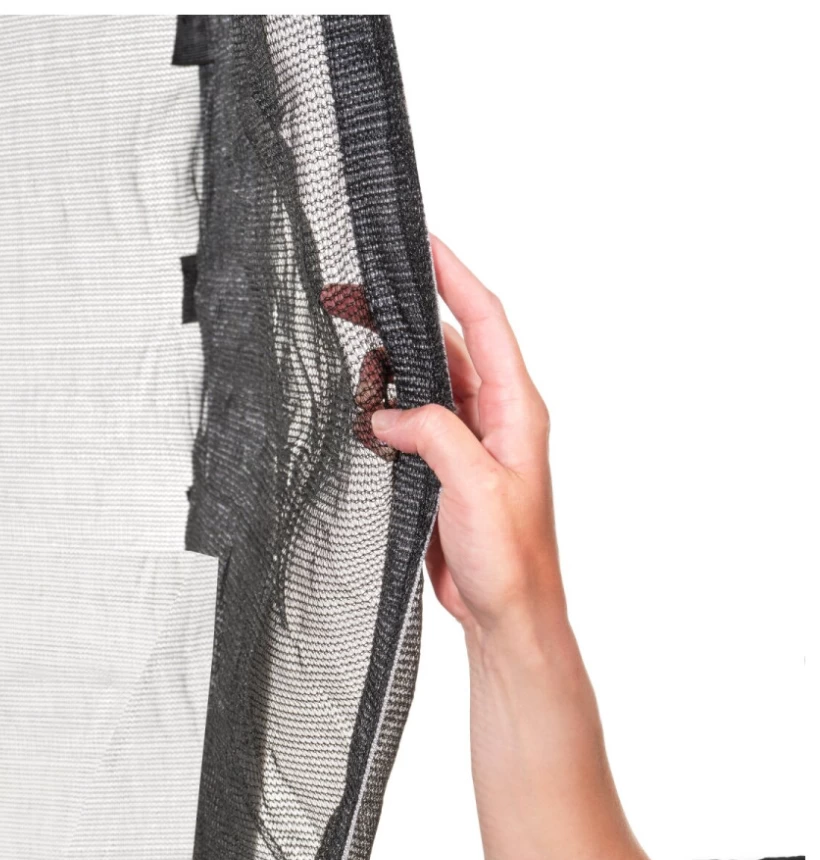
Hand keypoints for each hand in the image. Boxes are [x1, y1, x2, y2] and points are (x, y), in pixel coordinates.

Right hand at [372, 237, 561, 638]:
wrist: (506, 614)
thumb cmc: (510, 559)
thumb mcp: (477, 486)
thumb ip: (435, 435)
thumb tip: (389, 412)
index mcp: (515, 409)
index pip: (485, 322)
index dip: (454, 277)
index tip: (423, 243)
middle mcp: (493, 417)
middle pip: (445, 345)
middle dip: (400, 314)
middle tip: (346, 295)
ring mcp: (467, 443)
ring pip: (422, 384)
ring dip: (386, 369)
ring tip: (348, 362)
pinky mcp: (443, 470)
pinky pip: (409, 425)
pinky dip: (383, 414)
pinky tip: (360, 414)